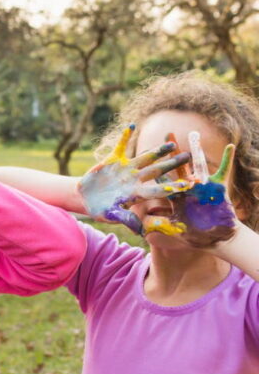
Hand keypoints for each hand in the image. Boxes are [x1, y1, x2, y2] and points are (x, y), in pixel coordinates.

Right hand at [78, 124, 189, 233]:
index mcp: (135, 193)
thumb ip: (125, 219)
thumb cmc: (100, 209)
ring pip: (145, 157)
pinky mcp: (114, 160)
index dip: (171, 187)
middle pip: (157, 170)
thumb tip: (140, 230)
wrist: (86, 197)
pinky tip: (131, 126)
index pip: (156, 190)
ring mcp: (125, 168)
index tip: (186, 185)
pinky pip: (121, 146)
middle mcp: (134, 179)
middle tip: (188, 156)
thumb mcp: (111, 216)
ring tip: (171, 143)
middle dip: (172, 164)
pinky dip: (125, 136)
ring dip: (157, 150)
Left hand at [145, 132, 236, 246]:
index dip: (154, 171)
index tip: (144, 158)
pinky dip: (228, 159)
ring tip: (194, 134)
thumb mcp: (174, 231)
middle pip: (177, 167)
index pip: (161, 181)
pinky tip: (230, 146)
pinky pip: (224, 171)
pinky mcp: (218, 188)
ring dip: (196, 150)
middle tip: (167, 134)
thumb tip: (142, 228)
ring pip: (198, 165)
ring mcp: (203, 187)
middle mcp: (187, 188)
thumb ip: (159, 227)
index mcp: (174, 197)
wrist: (217, 239)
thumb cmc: (195, 236)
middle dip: (172, 152)